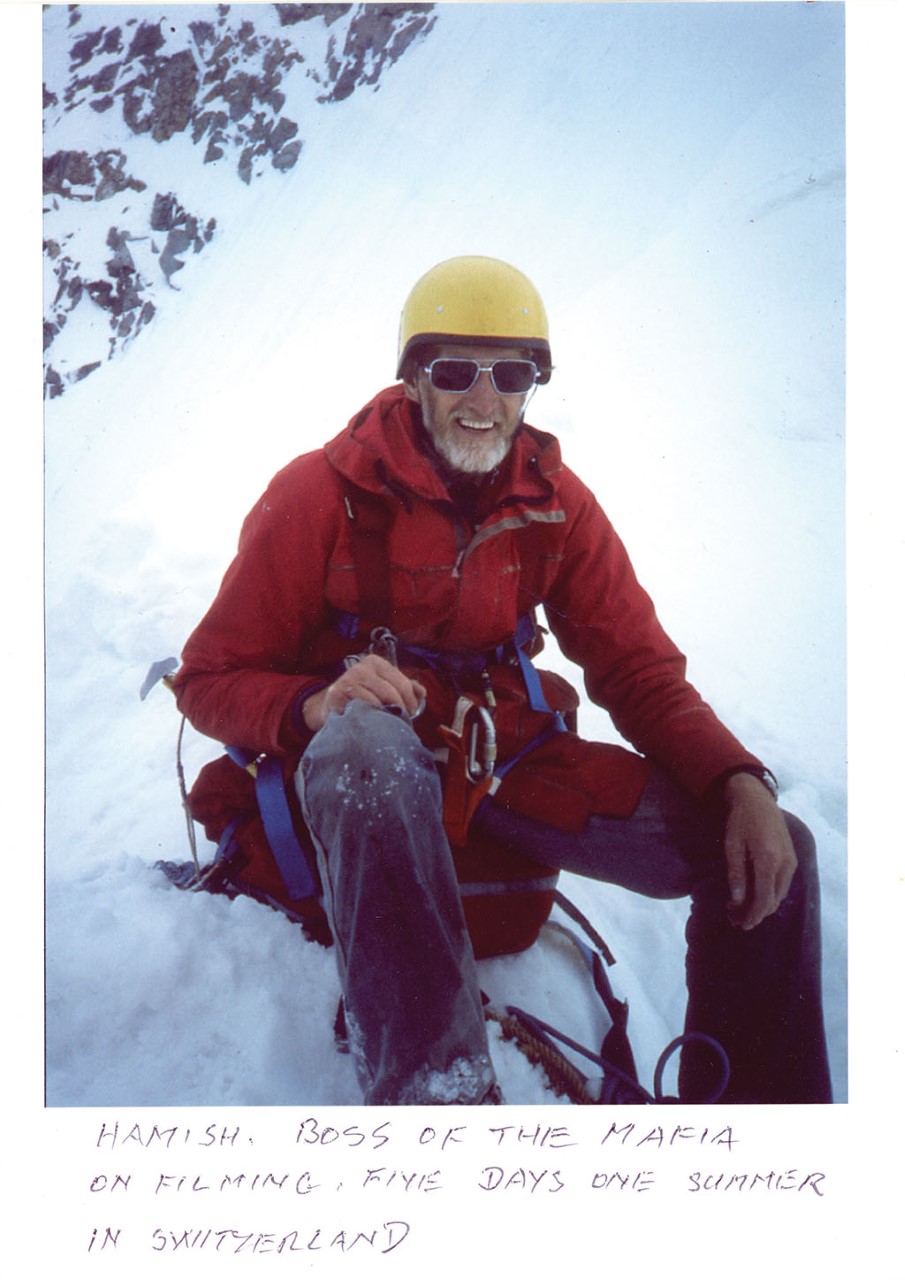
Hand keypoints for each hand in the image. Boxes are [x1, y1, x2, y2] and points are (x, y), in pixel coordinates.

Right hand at [302, 654, 426, 732]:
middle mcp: (360, 668)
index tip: (412, 713)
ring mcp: (347, 680)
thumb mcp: (383, 686)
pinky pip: (361, 710)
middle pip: (391, 693)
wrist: (332, 704)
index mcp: (375, 662)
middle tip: (402, 723)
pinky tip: (371, 726)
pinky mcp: (337, 695)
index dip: (411, 701)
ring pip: (377, 703)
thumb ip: (404, 687)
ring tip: (387, 726)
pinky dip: (369, 720)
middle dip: (400, 711)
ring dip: (385, 718)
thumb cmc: (363, 696)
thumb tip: (422, 692)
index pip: (402, 683)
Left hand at [723, 772, 796, 930]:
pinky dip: (769, 894)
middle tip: (735, 918)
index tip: (740, 924)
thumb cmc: (741, 820)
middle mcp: (785, 863)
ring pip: (779, 894)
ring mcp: (791, 861)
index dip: (753, 915)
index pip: (763, 898)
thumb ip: (736, 875)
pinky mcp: (792, 859)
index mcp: (768, 859)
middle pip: (773, 900)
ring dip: (762, 905)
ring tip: (741, 908)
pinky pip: (782, 884)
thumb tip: (737, 901)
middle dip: (755, 913)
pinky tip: (753, 894)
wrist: (757, 800)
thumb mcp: (732, 846)